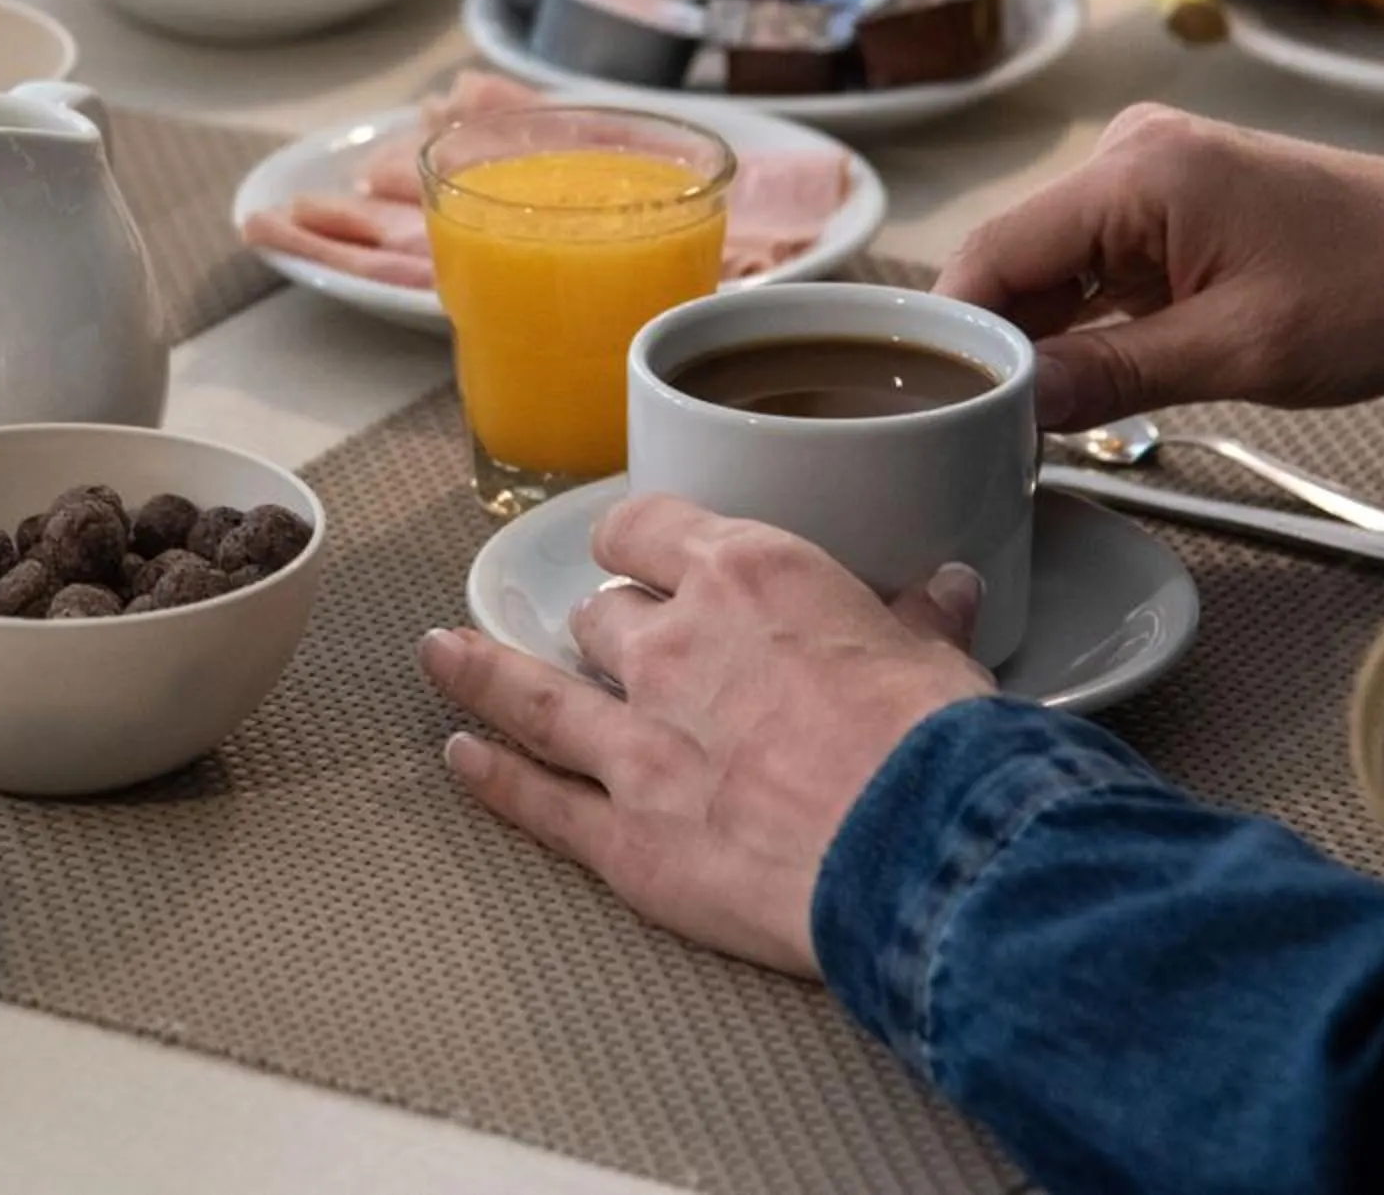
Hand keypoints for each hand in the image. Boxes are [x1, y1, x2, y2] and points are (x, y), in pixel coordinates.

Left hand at [420, 494, 990, 976]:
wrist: (926, 855)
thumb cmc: (943, 754)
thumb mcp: (941, 665)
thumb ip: (918, 625)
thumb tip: (944, 591)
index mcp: (749, 579)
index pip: (653, 528)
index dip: (640, 541)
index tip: (640, 550)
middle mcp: (675, 646)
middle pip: (605, 616)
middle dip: (606, 627)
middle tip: (609, 639)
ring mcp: (637, 742)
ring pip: (532, 692)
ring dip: (481, 673)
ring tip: (439, 654)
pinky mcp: (626, 837)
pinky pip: (539, 799)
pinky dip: (494, 780)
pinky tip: (462, 759)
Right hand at [937, 105, 1383, 433]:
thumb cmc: (1380, 297)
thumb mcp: (1237, 354)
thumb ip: (1110, 376)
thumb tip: (1008, 406)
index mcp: (1135, 173)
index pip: (994, 253)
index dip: (953, 332)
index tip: (928, 405)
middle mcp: (1130, 155)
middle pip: (1016, 258)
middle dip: (995, 341)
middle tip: (967, 428)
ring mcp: (1153, 176)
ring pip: (1053, 267)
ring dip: (1040, 336)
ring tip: (1018, 415)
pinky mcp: (1177, 205)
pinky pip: (1098, 266)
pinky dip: (1084, 321)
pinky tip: (1077, 379)